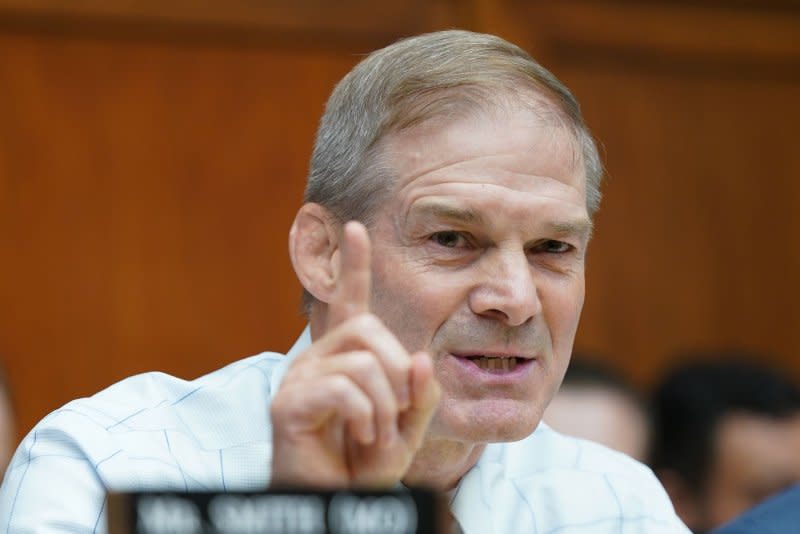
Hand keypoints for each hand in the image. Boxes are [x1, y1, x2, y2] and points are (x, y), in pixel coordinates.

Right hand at [270, 221, 439, 487]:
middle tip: (396, 412)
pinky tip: (361, 436)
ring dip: (385, 402)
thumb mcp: (408, 429)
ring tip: (375, 432)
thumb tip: (420, 357)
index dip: (354, 266)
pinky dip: (366, 416)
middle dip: (397, 371)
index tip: (356, 228)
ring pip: (361, 360)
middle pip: (368, 328)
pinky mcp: (288, 404)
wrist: (340, 504)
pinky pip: (343, 388)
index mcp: (346, 358)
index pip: (349, 302)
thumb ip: (420, 394)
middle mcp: (317, 359)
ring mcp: (299, 379)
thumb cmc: (365, 465)